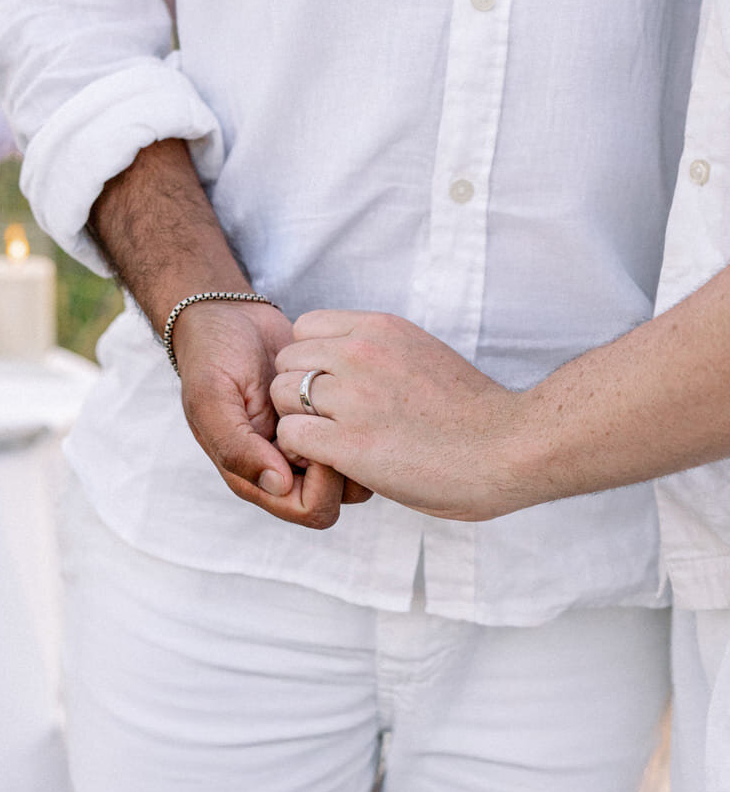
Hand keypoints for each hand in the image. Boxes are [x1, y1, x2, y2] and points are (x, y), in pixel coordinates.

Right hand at [174, 301, 371, 529]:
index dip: (321, 484)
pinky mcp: (326, 416)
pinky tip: (346, 390)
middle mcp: (285, 467)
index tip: (316, 443)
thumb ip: (236, 447)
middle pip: (340, 498)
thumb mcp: (212, 398)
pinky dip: (359, 418)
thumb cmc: (212, 356)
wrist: (228, 317)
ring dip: (355, 440)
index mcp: (255, 475)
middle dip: (345, 464)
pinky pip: (358, 435)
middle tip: (334, 422)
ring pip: (356, 470)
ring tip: (340, 405)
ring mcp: (309, 442)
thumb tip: (278, 485)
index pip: (310, 509)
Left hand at [271, 310, 530, 521]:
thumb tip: (347, 363)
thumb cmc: (472, 412)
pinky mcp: (350, 442)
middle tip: (326, 422)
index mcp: (380, 328)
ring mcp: (354, 396)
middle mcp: (361, 353)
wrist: (511, 447)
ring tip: (327, 443)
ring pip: (279, 395)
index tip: (331, 389)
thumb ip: (380, 352)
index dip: (309, 361)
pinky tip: (331, 462)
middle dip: (296, 393)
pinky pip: (290, 434)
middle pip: (286, 361)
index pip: (305, 328)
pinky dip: (301, 451)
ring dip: (296, 422)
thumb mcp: (422, 353)